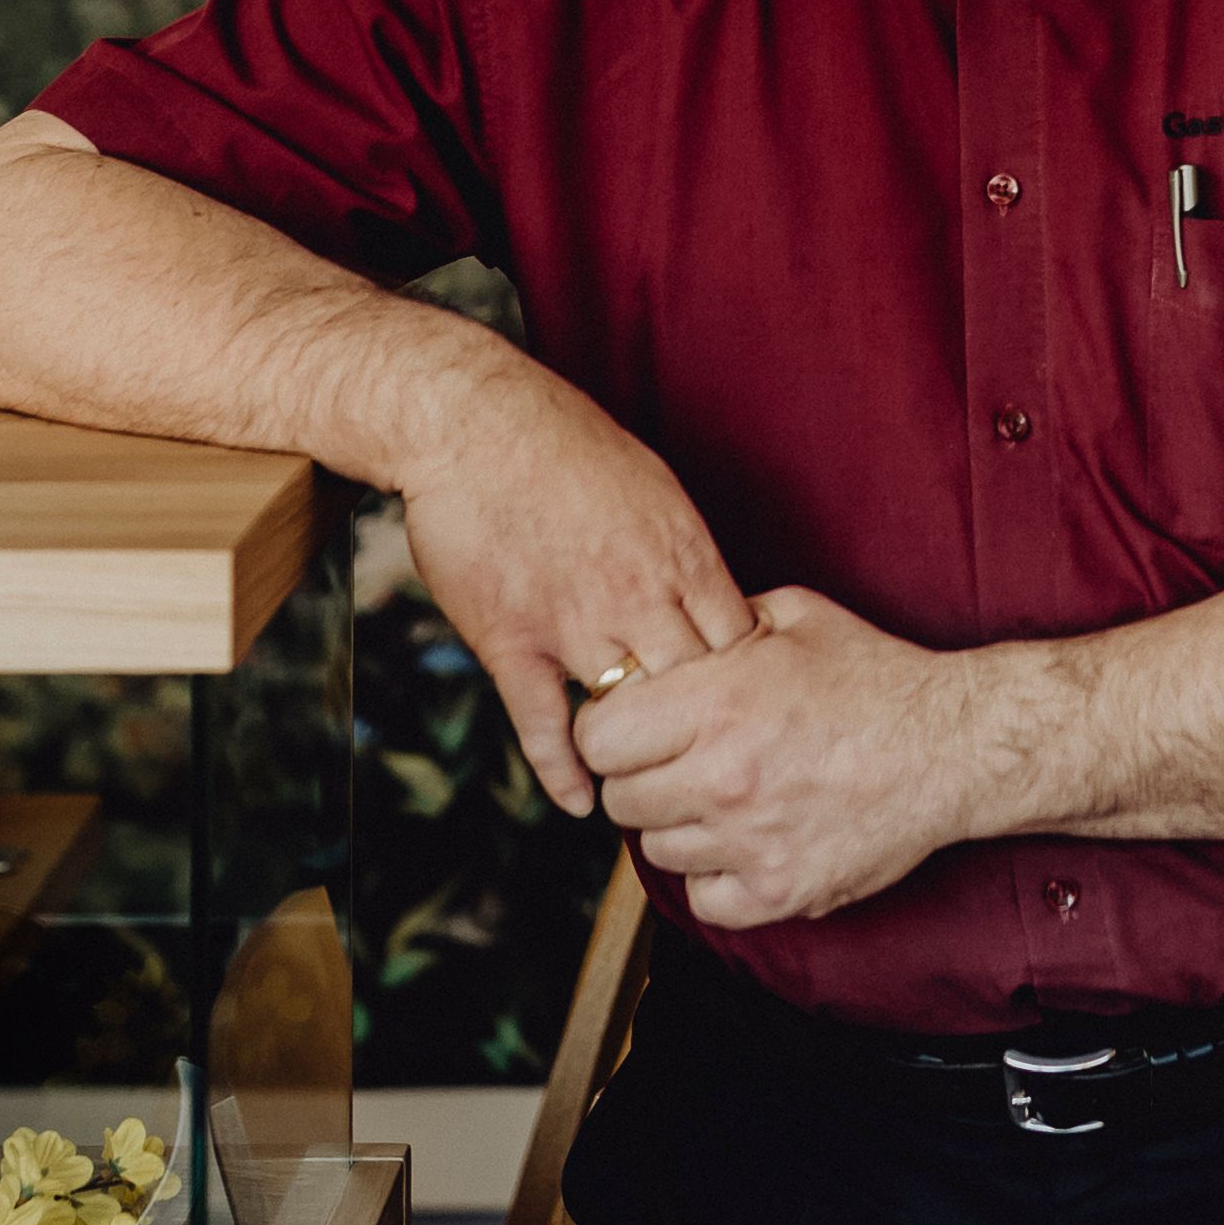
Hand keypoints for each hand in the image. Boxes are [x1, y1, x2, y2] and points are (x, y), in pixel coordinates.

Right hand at [393, 374, 755, 819]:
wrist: (474, 423)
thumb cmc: (566, 445)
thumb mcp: (655, 489)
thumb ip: (685, 554)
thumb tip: (717, 599)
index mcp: (683, 555)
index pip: (740, 648)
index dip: (749, 690)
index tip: (748, 715)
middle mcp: (639, 595)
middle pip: (697, 692)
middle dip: (709, 735)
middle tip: (713, 770)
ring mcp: (574, 623)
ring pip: (629, 715)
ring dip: (642, 757)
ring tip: (653, 789)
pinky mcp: (512, 641)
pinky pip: (544, 726)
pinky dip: (564, 772)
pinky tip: (581, 802)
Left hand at [578, 586, 1008, 928]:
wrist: (951, 747)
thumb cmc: (875, 677)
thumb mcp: (791, 615)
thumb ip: (715, 621)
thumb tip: (656, 635)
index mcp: (713, 703)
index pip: (596, 738)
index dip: (612, 730)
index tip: (636, 728)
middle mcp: (721, 776)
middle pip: (620, 799)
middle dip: (643, 778)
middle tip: (682, 763)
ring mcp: (748, 840)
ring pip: (658, 850)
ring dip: (681, 827)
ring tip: (726, 798)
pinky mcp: (779, 890)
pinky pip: (704, 899)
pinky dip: (716, 877)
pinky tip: (745, 841)